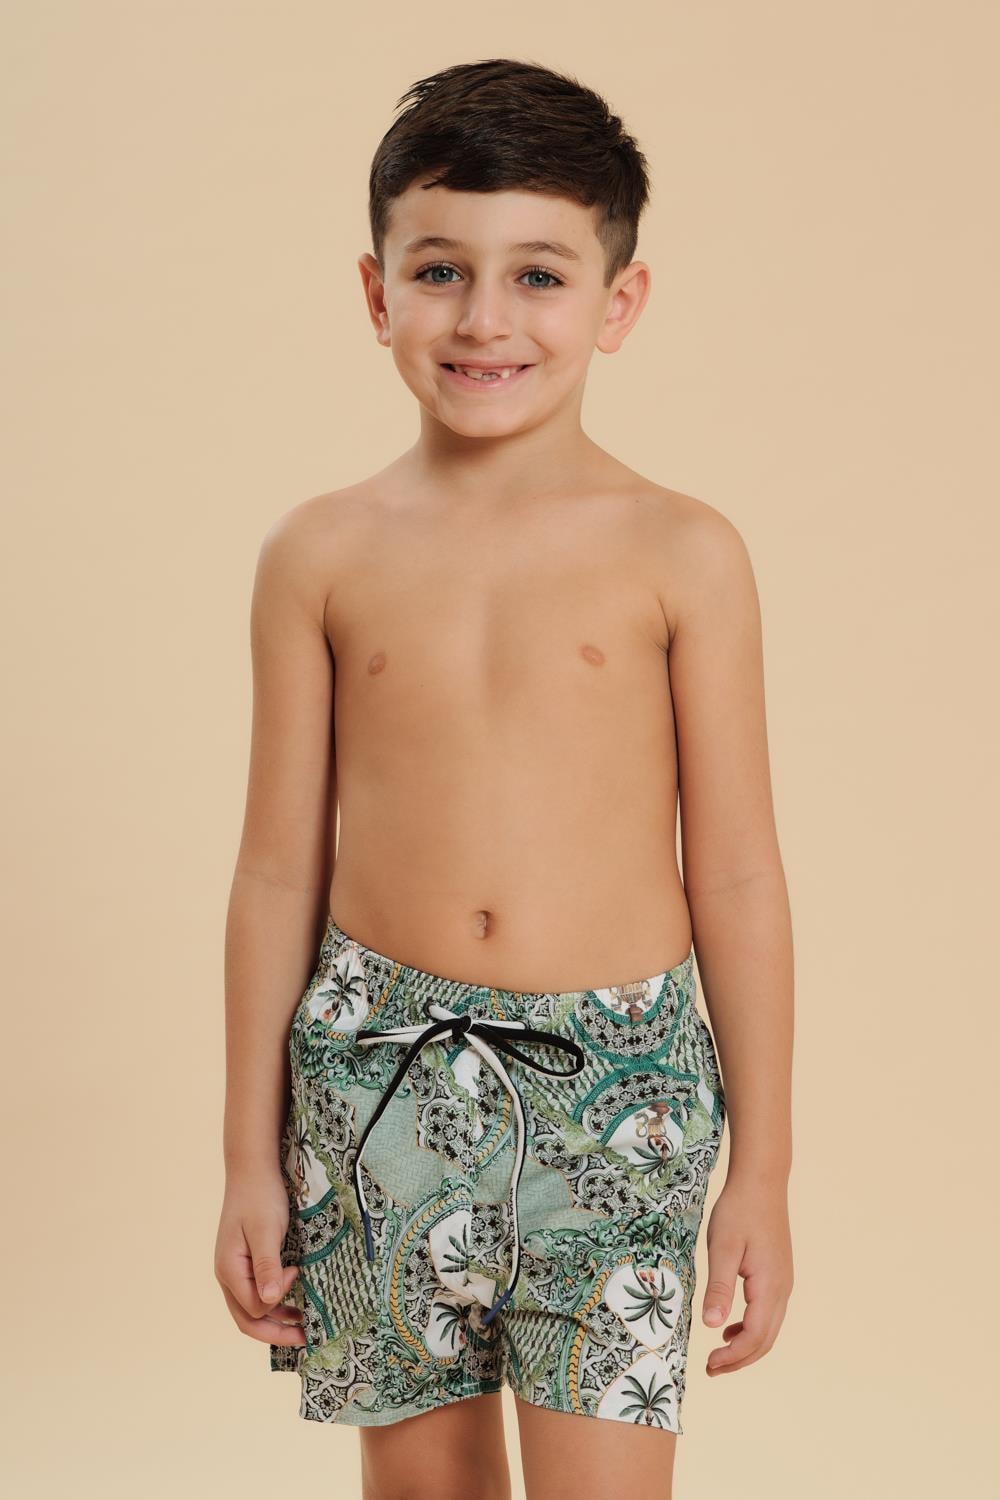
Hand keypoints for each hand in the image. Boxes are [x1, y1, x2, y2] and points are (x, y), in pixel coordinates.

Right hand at [214, 1168, 305, 1345]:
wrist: (252, 1170)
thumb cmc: (260, 1197)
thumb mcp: (266, 1230)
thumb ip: (267, 1266)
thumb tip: (271, 1301)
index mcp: (229, 1270)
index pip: (253, 1309)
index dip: (278, 1300)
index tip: (295, 1273)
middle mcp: (228, 1276)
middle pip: (248, 1319)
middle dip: (277, 1333)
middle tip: (308, 1338)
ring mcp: (235, 1270)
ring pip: (252, 1309)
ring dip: (277, 1320)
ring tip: (304, 1325)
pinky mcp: (245, 1263)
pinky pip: (256, 1293)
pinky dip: (274, 1304)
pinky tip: (293, 1302)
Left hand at [700, 1174, 792, 1376]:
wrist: (762, 1182)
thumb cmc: (739, 1211)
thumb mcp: (723, 1248)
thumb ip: (719, 1287)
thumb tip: (713, 1327)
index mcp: (770, 1287)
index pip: (755, 1337)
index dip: (733, 1357)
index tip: (708, 1365)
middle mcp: (782, 1290)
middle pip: (765, 1340)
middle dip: (739, 1360)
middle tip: (711, 1369)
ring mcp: (783, 1283)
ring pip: (769, 1329)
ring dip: (746, 1347)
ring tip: (718, 1356)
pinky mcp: (778, 1275)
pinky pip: (768, 1314)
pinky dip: (751, 1329)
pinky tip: (730, 1327)